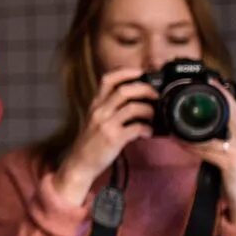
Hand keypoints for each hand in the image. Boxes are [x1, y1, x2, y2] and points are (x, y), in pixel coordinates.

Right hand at [54, 68, 156, 202]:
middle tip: (156, 95)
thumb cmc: (91, 142)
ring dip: (149, 110)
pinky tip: (148, 133)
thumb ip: (110, 108)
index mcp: (95, 104)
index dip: (126, 72)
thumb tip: (135, 100)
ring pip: (133, 107)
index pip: (108, 79)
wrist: (79, 163)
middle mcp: (99, 111)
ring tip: (154, 116)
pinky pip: (137, 128)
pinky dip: (147, 129)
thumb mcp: (95, 119)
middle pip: (125, 90)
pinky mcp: (113, 138)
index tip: (141, 73)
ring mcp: (106, 124)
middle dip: (145, 89)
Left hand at [192, 86, 235, 227]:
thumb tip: (199, 124)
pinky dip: (190, 145)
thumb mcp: (233, 152)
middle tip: (184, 94)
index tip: (207, 81)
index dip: (222, 93)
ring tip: (172, 122)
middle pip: (227, 114)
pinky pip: (207, 150)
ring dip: (189, 128)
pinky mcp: (233, 164)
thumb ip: (222, 136)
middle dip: (206, 103)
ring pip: (212, 132)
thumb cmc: (234, 177)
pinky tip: (178, 140)